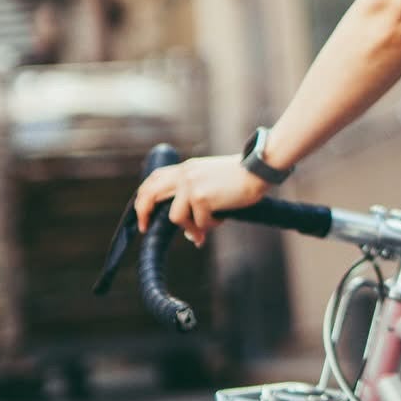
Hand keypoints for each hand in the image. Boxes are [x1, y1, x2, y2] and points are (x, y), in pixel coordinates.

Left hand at [134, 154, 269, 247]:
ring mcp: (191, 185)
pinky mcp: (201, 197)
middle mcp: (185, 174)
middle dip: (143, 213)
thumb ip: (195, 196)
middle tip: (146, 229)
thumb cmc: (240, 177)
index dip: (143, 197)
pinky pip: (198, 222)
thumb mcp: (211, 179)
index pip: (154, 179)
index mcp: (186, 168)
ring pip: (175, 217)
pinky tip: (221, 220)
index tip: (143, 214)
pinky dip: (209, 226)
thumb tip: (189, 230)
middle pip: (150, 194)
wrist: (257, 169)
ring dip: (189, 227)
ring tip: (203, 231)